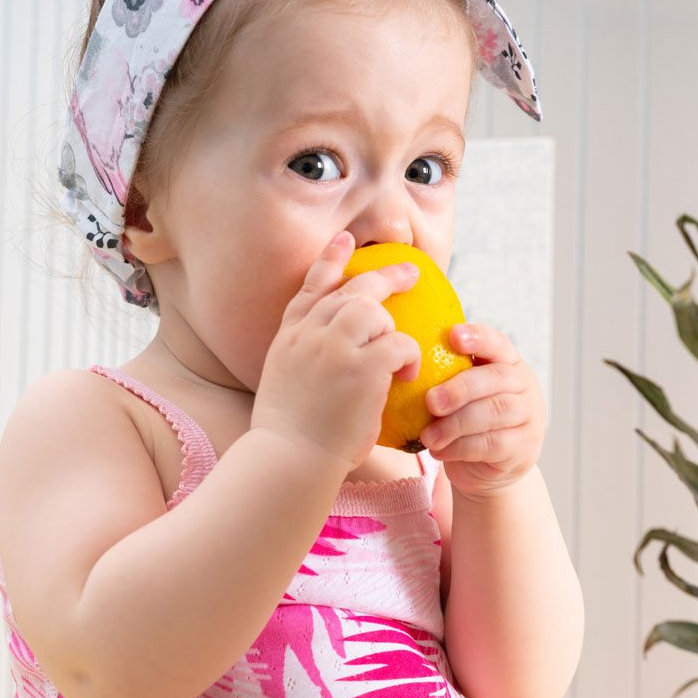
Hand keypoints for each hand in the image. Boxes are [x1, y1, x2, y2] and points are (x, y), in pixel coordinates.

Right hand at [251, 232, 420, 472]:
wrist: (289, 458)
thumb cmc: (291, 436)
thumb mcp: (286, 384)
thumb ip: (308, 360)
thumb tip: (335, 356)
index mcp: (289, 337)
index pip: (311, 288)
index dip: (330, 261)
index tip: (345, 240)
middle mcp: (308, 334)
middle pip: (351, 290)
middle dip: (384, 276)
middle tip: (411, 271)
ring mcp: (333, 347)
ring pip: (374, 310)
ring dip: (392, 327)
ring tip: (400, 353)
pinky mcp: (361, 366)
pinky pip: (398, 342)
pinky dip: (408, 356)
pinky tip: (407, 375)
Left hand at [420, 323, 545, 497]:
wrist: (488, 468)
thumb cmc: (468, 421)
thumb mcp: (464, 394)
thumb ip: (449, 375)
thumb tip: (407, 358)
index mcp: (509, 364)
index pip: (498, 343)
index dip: (478, 338)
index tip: (453, 336)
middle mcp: (524, 386)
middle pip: (495, 379)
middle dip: (459, 389)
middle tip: (430, 402)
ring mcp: (528, 418)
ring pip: (493, 413)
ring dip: (455, 424)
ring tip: (428, 436)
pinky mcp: (522, 448)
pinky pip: (491, 444)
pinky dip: (460, 448)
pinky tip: (439, 451)